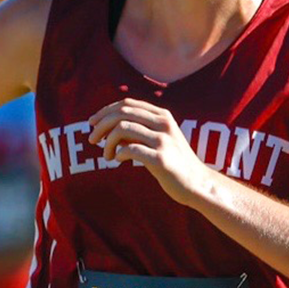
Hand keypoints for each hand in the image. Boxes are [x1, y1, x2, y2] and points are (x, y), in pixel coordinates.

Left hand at [89, 99, 212, 203]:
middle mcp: (164, 124)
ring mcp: (164, 141)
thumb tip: (106, 126)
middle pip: (122, 113)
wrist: (197, 183)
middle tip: (92, 139)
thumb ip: (137, 130)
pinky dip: (118, 154)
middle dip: (101, 125)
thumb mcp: (157, 139)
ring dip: (107, 142)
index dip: (105, 111)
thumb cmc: (172, 161)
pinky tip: (118, 160)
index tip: (92, 123)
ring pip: (122, 129)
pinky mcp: (161, 159)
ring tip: (107, 155)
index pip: (127, 104)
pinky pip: (130, 150)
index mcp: (163, 116)